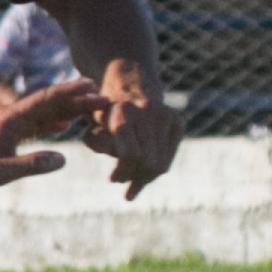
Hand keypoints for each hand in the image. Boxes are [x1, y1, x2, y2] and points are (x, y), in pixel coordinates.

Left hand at [0, 78, 110, 192]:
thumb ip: (30, 165)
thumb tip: (62, 159)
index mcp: (9, 119)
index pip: (46, 100)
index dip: (71, 93)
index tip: (92, 86)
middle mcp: (10, 116)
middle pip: (49, 103)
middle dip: (76, 99)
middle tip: (102, 96)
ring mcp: (7, 124)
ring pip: (43, 113)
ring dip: (66, 109)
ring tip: (89, 106)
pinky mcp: (4, 134)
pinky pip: (33, 125)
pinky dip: (51, 122)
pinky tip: (64, 125)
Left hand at [81, 56, 180, 199]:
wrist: (130, 85)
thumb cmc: (106, 111)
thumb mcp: (94, 124)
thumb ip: (97, 142)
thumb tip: (116, 174)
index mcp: (124, 112)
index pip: (131, 155)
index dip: (122, 172)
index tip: (113, 179)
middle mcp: (148, 111)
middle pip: (147, 161)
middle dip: (133, 176)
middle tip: (122, 180)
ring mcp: (166, 115)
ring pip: (161, 164)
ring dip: (145, 178)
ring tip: (133, 186)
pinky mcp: (177, 121)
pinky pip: (169, 157)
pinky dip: (157, 171)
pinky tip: (145, 176)